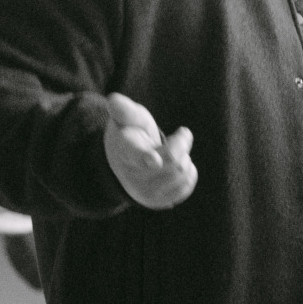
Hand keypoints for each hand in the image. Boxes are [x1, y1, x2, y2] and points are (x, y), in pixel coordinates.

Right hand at [102, 93, 196, 209]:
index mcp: (125, 151)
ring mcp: (147, 193)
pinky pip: (187, 185)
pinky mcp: (160, 202)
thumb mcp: (125, 118)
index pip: (137, 155)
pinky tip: (177, 165)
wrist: (125, 164)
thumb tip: (113, 101)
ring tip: (174, 151)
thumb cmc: (130, 133)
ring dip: (185, 156)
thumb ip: (122, 109)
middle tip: (181, 133)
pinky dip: (188, 171)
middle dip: (182, 142)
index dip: (146, 157)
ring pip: (182, 172)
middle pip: (173, 160)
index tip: (154, 159)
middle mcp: (134, 176)